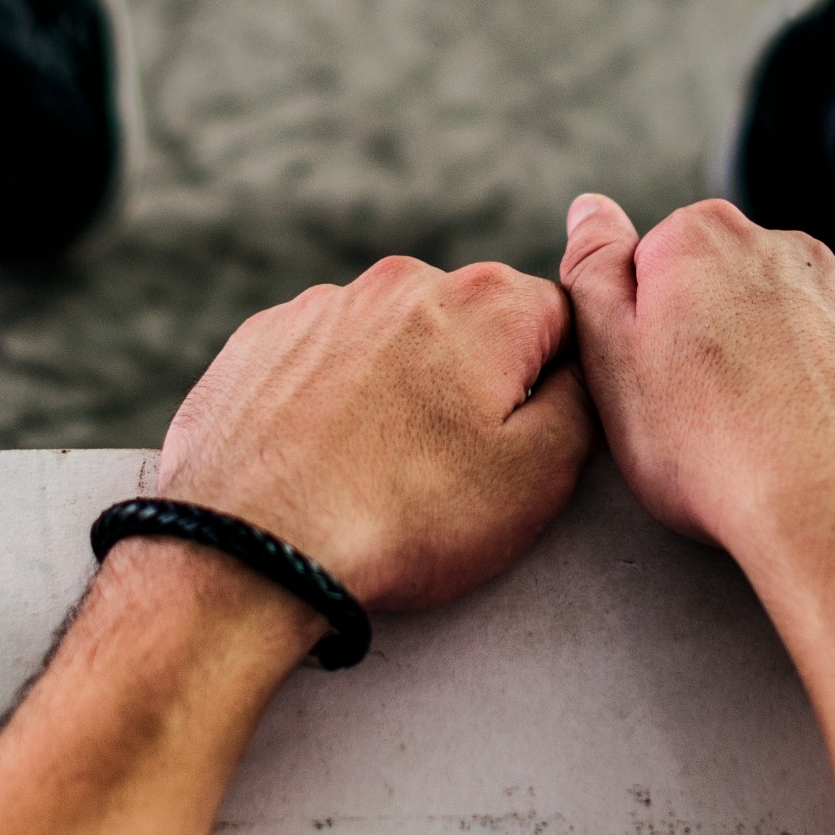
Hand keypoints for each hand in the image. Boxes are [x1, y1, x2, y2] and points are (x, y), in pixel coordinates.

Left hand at [153, 256, 595, 610]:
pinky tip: (323, 461)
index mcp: (486, 301)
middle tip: (449, 470)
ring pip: (394, 342)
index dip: (552, 390)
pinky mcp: (260, 341)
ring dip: (401, 392)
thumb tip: (581, 367)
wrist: (249, 552)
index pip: (561, 323)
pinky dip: (332, 401)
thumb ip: (585, 399)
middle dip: (474, 386)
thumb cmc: (404, 519)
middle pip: (473, 326)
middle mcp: (402, 281)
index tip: (518, 448)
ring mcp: (322, 306)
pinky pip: (323, 360)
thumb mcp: (539, 475)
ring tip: (380, 474)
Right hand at [556, 194, 834, 570]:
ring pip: (810, 330)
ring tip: (771, 450)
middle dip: (722, 340)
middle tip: (706, 422)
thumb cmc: (710, 448)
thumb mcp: (612, 363)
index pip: (660, 261)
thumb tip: (592, 210)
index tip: (656, 382)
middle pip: (739, 289)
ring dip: (790, 373)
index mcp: (708, 242)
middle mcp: (795, 254)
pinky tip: (834, 459)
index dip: (650, 326)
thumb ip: (593, 273)